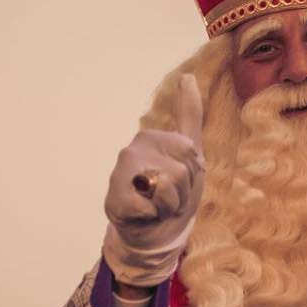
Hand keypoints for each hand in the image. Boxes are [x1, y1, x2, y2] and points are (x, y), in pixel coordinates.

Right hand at [102, 75, 204, 287]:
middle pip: (181, 171)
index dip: (191, 174)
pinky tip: (144, 215)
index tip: (180, 181)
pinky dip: (153, 216)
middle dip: (181, 192)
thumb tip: (188, 75)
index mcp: (151, 137)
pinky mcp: (115, 198)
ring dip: (169, 206)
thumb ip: (189, 114)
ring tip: (157, 207)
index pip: (190, 153)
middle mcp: (133, 149)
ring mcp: (121, 173)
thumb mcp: (189, 154)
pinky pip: (151, 206)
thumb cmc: (172, 192)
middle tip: (168, 198)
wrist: (152, 231)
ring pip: (167, 187)